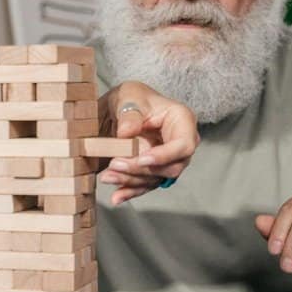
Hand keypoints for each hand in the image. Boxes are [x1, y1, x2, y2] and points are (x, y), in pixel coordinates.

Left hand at [95, 82, 199, 204]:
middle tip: (115, 164)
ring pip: (155, 179)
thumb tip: (127, 132)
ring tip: (107, 176)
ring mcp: (168, 159)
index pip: (184, 145)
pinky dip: (130, 191)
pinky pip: (145, 185)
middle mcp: (180, 143)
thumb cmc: (131, 97)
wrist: (120, 108)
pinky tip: (117, 196)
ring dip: (131, 181)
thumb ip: (129, 113)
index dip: (165, 156)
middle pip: (171, 167)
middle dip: (141, 170)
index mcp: (182, 120)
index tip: (142, 158)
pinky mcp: (153, 171)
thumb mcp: (128, 95)